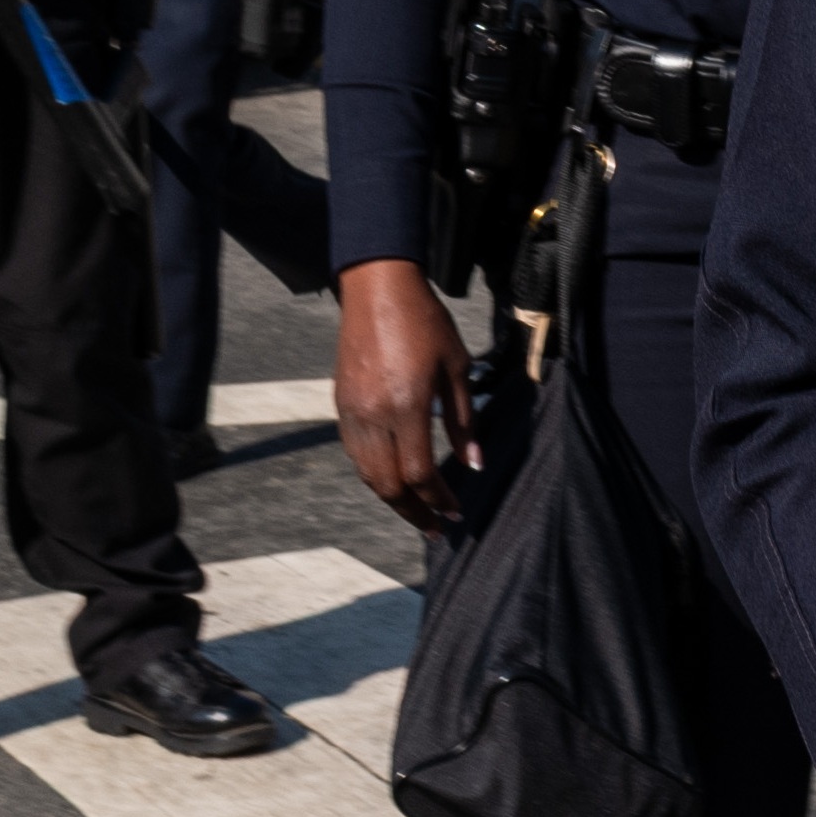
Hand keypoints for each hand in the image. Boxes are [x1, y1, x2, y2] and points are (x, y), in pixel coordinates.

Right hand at [334, 258, 478, 527]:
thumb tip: (473, 465)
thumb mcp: (457, 369)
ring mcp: (352, 410)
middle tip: (433, 527)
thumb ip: (465, 421)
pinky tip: (393, 476)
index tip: (455, 513)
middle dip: (412, 512)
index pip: (420, 473)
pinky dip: (374, 473)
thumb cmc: (425, 323)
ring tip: (415, 509)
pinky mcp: (341, 403)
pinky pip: (355, 452)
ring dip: (392, 498)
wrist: (377, 288)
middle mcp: (374, 413)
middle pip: (388, 484)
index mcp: (407, 405)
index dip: (438, 499)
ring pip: (367, 473)